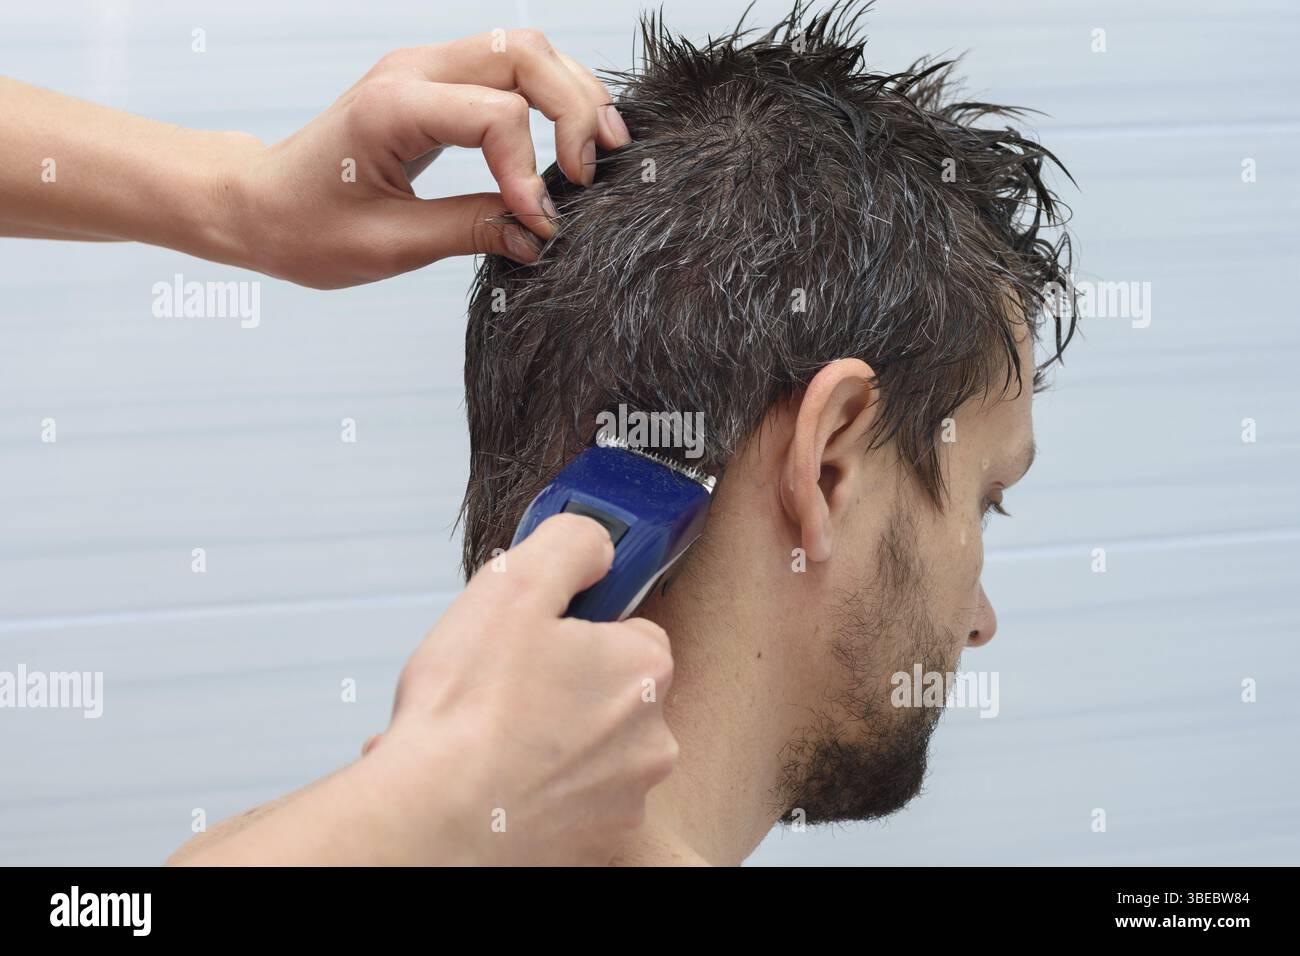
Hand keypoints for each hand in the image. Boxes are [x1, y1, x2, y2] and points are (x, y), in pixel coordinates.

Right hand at [170, 513, 675, 866]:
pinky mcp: (592, 845)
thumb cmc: (465, 717)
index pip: (627, 631)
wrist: (429, 823)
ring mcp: (622, 799)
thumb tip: (596, 546)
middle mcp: (650, 740)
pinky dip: (531, 790)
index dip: (574, 630)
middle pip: (605, 693)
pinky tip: (487, 778)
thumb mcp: (514, 584)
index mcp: (644, 672)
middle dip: (556, 687)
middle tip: (499, 688)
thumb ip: (569, 546)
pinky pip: (566, 801)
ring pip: (584, 750)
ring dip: (540, 739)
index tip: (536, 639)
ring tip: (483, 736)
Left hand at [228, 30, 630, 287]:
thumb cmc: (305, 226)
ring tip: (603, 147)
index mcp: (393, 108)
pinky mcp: (435, 85)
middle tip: (596, 168)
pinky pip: (508, 70)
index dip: (528, 171)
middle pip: (523, 53)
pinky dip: (549, 97)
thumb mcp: (388, 245)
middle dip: (574, 107)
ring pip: (524, 50)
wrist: (259, 203)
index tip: (540, 223)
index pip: (496, 115)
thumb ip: (469, 232)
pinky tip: (571, 136)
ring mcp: (424, 71)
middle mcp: (412, 72)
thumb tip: (538, 235)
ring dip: (571, 93)